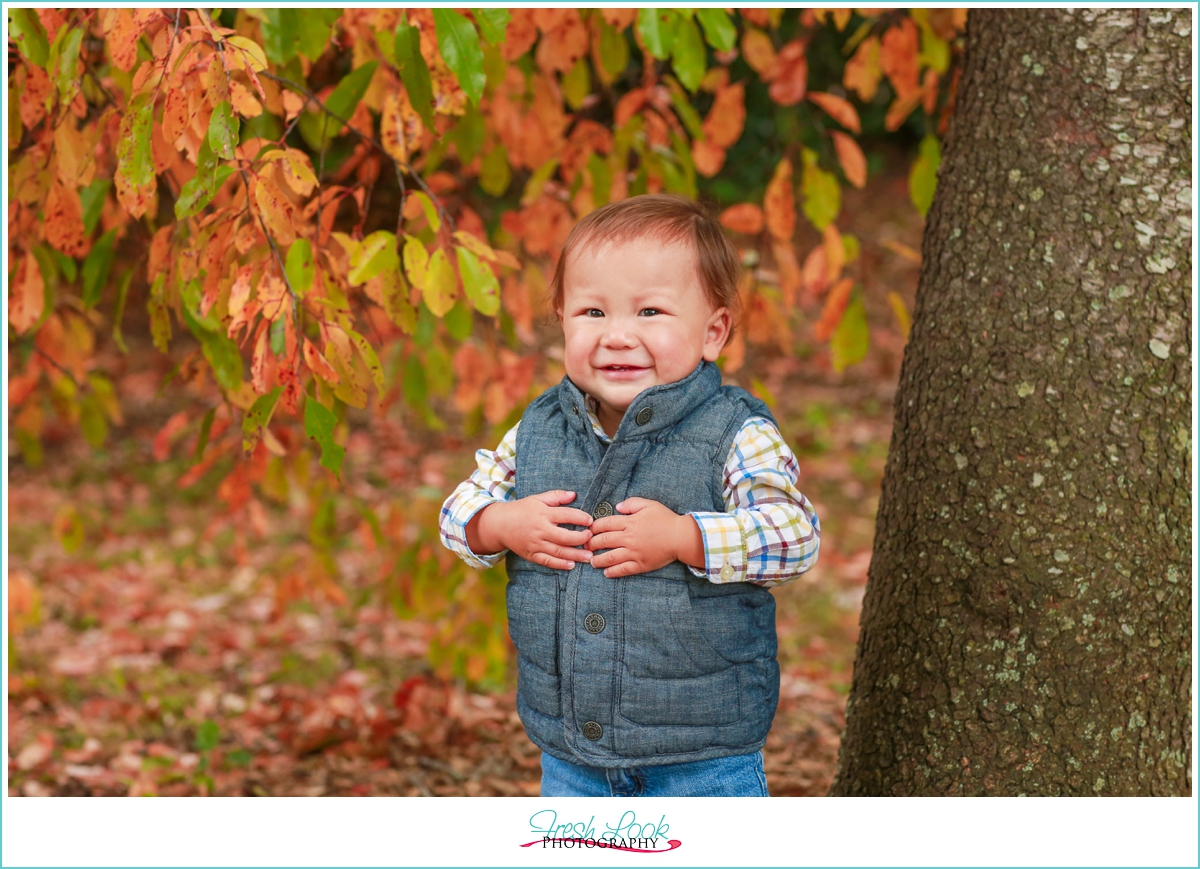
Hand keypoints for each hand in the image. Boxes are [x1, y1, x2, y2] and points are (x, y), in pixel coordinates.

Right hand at [467, 490, 593, 569]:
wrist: (499, 524)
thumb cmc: (521, 510)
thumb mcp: (537, 498)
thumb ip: (556, 496)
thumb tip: (574, 494)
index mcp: (543, 513)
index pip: (566, 515)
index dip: (580, 518)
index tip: (590, 521)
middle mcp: (540, 530)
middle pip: (564, 537)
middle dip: (580, 539)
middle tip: (591, 539)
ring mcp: (535, 544)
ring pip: (558, 552)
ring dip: (575, 555)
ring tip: (589, 557)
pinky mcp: (531, 554)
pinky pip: (547, 561)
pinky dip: (560, 564)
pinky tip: (571, 565)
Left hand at [586, 498, 703, 577]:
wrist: (681, 537)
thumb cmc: (666, 519)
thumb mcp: (649, 505)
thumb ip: (631, 503)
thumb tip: (617, 507)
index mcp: (630, 522)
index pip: (605, 524)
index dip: (594, 527)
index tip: (588, 530)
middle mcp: (629, 538)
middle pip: (604, 541)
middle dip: (591, 543)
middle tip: (585, 546)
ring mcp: (634, 552)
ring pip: (610, 557)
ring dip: (598, 560)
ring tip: (591, 561)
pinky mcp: (641, 564)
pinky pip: (623, 569)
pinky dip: (613, 572)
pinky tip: (606, 573)